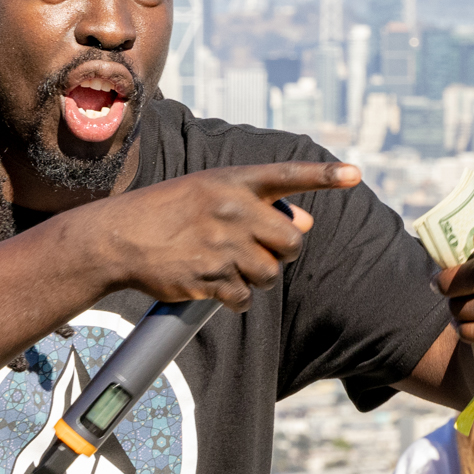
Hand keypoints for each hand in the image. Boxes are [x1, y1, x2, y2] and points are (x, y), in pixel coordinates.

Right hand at [100, 161, 343, 308]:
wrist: (117, 237)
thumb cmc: (167, 213)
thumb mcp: (207, 192)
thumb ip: (256, 204)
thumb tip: (306, 224)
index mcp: (232, 182)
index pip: (287, 176)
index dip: (324, 176)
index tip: (355, 173)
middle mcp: (231, 210)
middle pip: (291, 243)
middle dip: (281, 253)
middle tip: (256, 252)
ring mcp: (222, 245)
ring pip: (270, 275)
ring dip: (257, 278)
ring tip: (229, 267)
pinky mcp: (210, 277)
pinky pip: (244, 298)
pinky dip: (236, 299)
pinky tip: (215, 287)